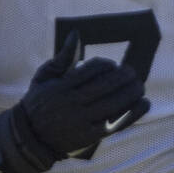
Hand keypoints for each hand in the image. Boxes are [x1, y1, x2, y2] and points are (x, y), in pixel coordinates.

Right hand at [0, 32, 148, 172]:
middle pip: (105, 87)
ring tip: (140, 85)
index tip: (112, 65)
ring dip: (131, 93)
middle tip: (132, 72)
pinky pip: (116, 123)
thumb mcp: (44, 77)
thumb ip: (62, 57)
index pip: (90, 71)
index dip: (106, 65)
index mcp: (60, 88)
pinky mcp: (90, 137)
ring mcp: (81, 122)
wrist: (29, 138)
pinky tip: (144, 103)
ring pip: (113, 104)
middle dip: (123, 77)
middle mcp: (70, 105)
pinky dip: (133, 113)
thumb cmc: (40, 101)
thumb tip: (76, 33)